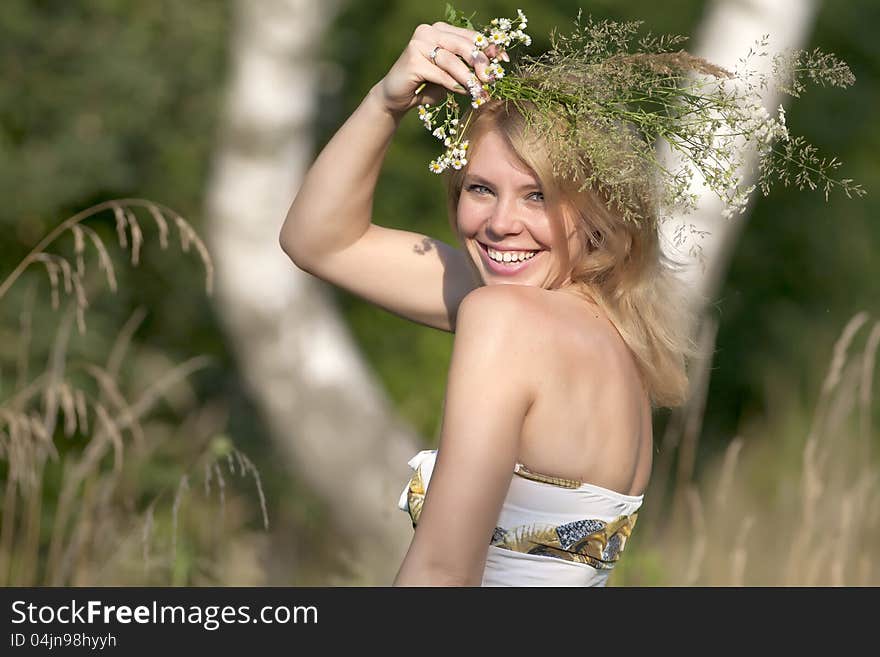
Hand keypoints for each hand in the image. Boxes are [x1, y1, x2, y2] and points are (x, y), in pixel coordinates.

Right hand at [377, 22, 506, 115]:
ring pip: (452, 61)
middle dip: (481, 63)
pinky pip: (440, 74)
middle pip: (463, 45)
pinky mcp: (412, 60)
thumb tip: (497, 63)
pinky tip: (463, 93)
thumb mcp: (453, 73)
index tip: (503, 62)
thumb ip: (469, 65)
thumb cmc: (427, 85)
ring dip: (469, 78)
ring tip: (479, 92)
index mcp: (441, 30)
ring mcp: (418, 44)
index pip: (470, 36)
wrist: (396, 97)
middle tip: (491, 80)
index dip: (489, 48)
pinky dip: (454, 85)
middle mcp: (428, 31)